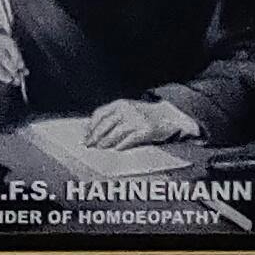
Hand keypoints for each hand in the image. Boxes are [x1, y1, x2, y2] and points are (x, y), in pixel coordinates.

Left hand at [83, 96, 200, 149]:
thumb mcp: (128, 110)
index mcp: (120, 104)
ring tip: (100, 149)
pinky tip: (116, 150)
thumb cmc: (144, 115)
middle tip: (89, 145)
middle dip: (95, 136)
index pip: (100, 113)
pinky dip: (121, 146)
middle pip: (105, 124)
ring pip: (115, 133)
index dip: (91, 126)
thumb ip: (113, 117)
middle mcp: (128, 110)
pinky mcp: (146, 130)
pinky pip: (130, 139)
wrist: (169, 114)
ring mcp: (137, 119)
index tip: (85, 136)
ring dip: (105, 143)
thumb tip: (93, 131)